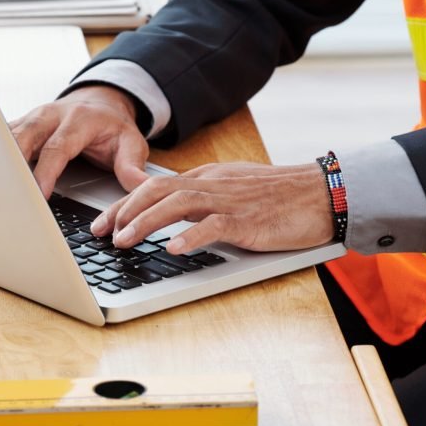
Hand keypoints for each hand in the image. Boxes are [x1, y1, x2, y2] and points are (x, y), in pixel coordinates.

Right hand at [9, 85, 149, 198]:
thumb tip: (141, 187)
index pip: (58, 148)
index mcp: (79, 120)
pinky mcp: (21, 123)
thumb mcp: (132, 143)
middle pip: (24, 136)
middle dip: (12, 162)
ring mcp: (33, 117)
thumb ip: (133, 165)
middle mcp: (51, 115)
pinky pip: (1, 137)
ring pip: (7, 134)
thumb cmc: (113, 126)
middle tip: (5, 192)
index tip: (40, 195)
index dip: (46, 171)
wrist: (101, 101)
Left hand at [90, 161, 333, 253]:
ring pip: (178, 204)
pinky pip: (214, 225)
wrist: (324, 192)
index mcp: (208, 177)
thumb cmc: (281, 196)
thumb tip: (173, 215)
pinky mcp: (249, 220)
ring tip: (124, 239)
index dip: (125, 203)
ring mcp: (230, 201)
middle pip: (158, 190)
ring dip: (146, 222)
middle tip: (102, 232)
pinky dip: (191, 236)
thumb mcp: (234, 190)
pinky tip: (172, 249)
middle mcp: (213, 184)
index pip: (156, 186)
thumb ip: (204, 198)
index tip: (103, 222)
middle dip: (125, 210)